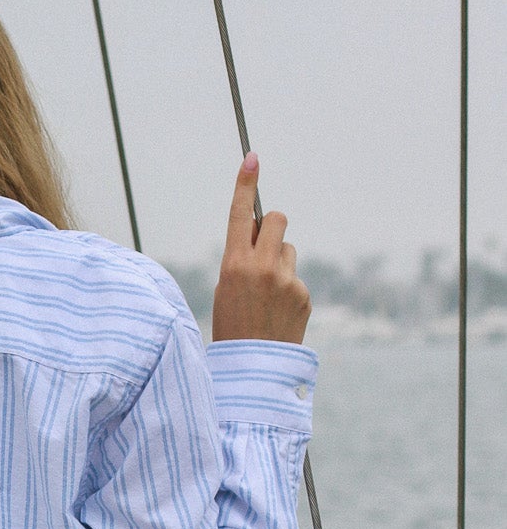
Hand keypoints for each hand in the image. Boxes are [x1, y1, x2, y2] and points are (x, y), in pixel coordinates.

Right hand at [212, 156, 310, 343]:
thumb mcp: (225, 289)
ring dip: (280, 262)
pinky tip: (277, 312)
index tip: (251, 158)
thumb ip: (242, 259)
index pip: (240, 214)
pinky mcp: (304, 294)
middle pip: (277, 219)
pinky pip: (296, 277)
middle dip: (271, 226)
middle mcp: (263, 267)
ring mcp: (287, 281)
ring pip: (288, 250)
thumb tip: (263, 234)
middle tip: (262, 246)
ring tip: (266, 295)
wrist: (252, 370)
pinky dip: (288, 289)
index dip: (245, 184)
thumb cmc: (231, 327)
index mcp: (234, 265)